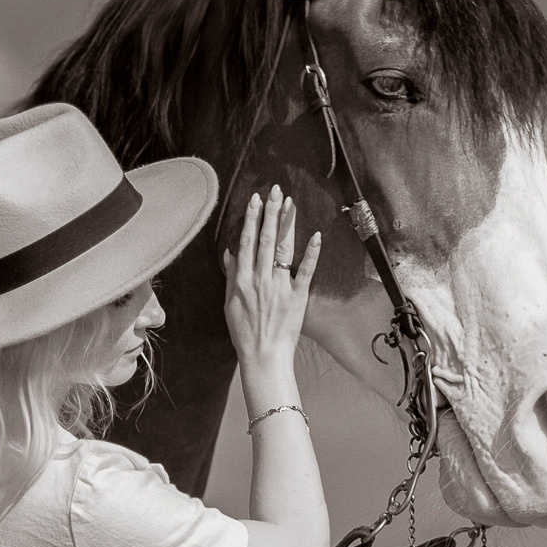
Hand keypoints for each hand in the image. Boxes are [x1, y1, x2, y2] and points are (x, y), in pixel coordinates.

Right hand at [221, 186, 320, 375]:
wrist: (263, 355)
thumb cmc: (244, 332)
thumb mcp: (230, 303)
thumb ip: (232, 275)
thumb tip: (231, 252)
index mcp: (243, 279)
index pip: (247, 241)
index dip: (251, 218)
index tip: (256, 199)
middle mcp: (260, 278)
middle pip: (265, 238)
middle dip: (270, 212)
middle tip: (276, 191)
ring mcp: (280, 286)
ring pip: (282, 249)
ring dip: (286, 224)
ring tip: (290, 204)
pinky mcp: (297, 296)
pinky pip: (305, 271)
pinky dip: (311, 253)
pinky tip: (316, 235)